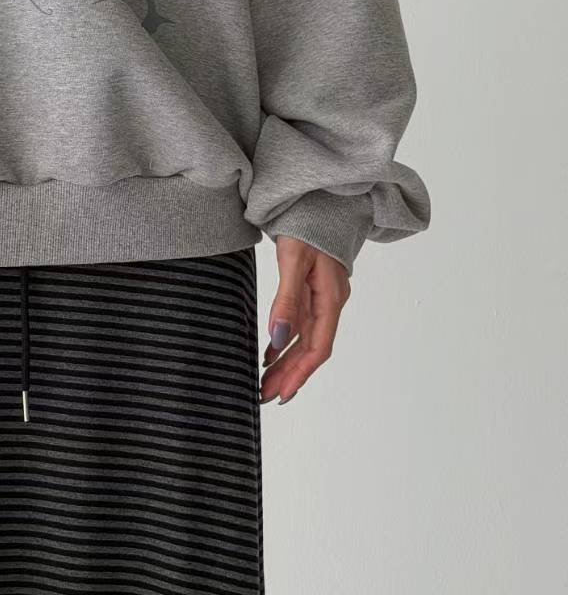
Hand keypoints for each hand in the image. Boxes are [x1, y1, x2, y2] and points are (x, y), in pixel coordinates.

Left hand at [260, 236, 350, 403]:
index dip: (300, 373)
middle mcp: (330, 301)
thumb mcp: (293, 260)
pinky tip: (270, 353)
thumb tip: (276, 338)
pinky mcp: (312, 290)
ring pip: (304, 338)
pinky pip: (300, 324)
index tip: (281, 394)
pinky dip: (285, 341)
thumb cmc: (308, 224)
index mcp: (331, 298)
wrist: (319, 199)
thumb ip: (286, 300)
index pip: (318, 346)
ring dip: (286, 361)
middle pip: (310, 348)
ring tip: (265, 382)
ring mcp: (322, 297)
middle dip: (289, 374)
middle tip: (265, 395)